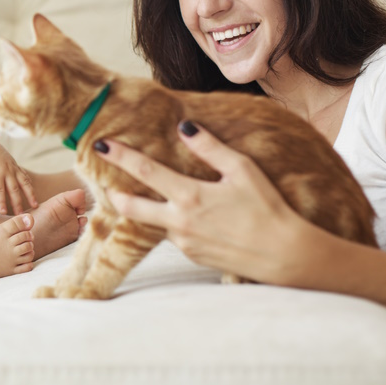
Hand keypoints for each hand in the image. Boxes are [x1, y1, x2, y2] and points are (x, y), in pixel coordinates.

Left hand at [0, 139, 36, 213]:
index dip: (1, 202)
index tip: (3, 213)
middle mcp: (7, 171)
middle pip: (13, 189)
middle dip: (17, 203)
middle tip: (20, 215)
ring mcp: (13, 168)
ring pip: (24, 183)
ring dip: (30, 194)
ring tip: (35, 205)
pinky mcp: (16, 166)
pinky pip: (25, 176)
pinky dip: (30, 185)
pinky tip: (33, 194)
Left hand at [94, 121, 302, 282]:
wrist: (284, 256)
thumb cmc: (268, 208)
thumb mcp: (242, 170)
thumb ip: (211, 148)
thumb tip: (185, 128)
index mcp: (189, 196)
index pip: (144, 170)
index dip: (120, 156)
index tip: (101, 145)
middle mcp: (179, 221)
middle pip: (131, 206)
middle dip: (115, 192)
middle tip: (105, 182)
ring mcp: (183, 242)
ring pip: (154, 221)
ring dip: (147, 209)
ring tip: (147, 195)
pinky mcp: (192, 256)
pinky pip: (174, 234)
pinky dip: (173, 222)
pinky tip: (190, 216)